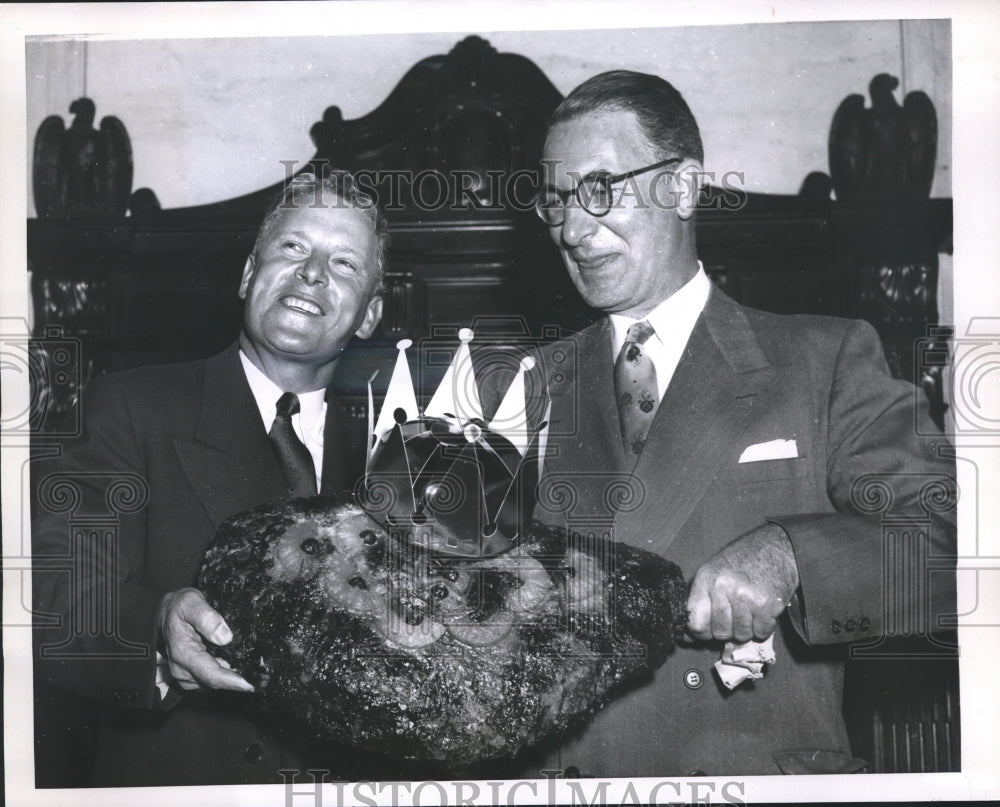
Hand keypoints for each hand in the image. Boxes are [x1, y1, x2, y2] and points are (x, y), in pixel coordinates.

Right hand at [156, 587, 253, 692]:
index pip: (210, 675)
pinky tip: (230, 664)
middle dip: (234, 681)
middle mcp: (181, 668)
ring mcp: (183, 674)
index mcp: (184, 653)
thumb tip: (225, 637)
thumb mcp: (192, 602)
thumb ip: (207, 618)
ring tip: (244, 667)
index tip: (250, 685)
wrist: (165, 611)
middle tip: (256, 674)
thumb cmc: (179, 606)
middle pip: (212, 682)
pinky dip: (220, 675)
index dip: (231, 682)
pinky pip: (206, 681)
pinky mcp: (187, 675)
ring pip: (210, 684)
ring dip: (227, 679)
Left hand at [687, 523, 799, 642]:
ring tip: (750, 609)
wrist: (777, 546)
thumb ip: (703, 600)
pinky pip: (761, 632)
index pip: (695, 622)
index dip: (700, 633)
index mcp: (706, 579)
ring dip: (747, 628)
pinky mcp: (767, 605)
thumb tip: (688, 635)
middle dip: (728, 629)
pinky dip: (763, 627)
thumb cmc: (743, 560)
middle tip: (736, 614)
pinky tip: (763, 610)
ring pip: (741, 635)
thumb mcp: (715, 571)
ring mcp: (745, 597)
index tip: (707, 632)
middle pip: (720, 632)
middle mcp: (723, 587)